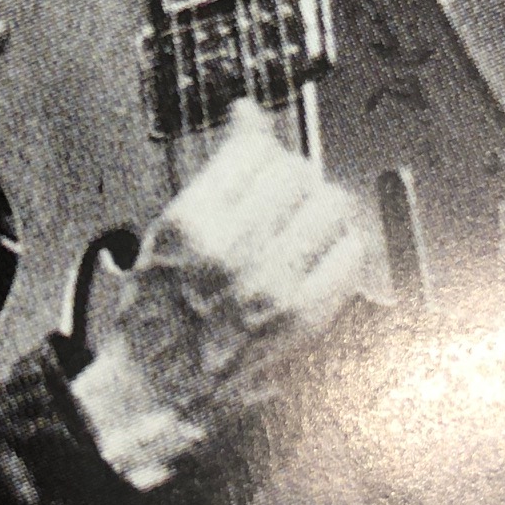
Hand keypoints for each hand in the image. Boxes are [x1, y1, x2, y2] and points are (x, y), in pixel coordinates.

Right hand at [71, 102, 386, 488]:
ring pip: (330, 206)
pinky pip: (348, 255)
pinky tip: (316, 261)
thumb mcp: (168, 230)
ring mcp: (271, 286)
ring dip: (320, 210)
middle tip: (281, 200)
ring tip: (301, 229)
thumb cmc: (156, 316)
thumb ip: (218, 171)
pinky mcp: (303, 319)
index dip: (263, 151)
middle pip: (298, 174)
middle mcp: (232, 252)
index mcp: (191, 224)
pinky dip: (339, 250)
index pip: (255, 150)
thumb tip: (248, 115)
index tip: (262, 162)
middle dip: (293, 180)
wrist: (159, 389)